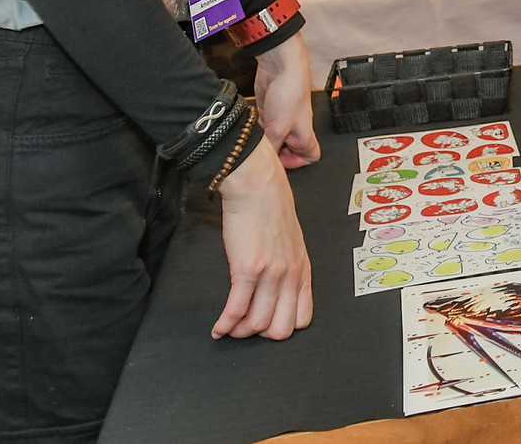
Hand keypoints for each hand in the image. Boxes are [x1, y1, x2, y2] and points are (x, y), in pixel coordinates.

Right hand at [212, 144, 312, 340]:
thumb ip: (288, 266)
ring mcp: (271, 274)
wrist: (256, 185)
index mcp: (303, 269)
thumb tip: (278, 289)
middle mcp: (291, 275)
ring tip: (229, 328)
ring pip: (258, 324)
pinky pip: (235, 310)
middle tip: (245, 328)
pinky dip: (224, 325)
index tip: (266, 326)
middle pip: (281, 329)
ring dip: (239, 332)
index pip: (302, 318)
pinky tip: (217, 328)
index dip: (282, 327)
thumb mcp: (291, 241)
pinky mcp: (247, 269)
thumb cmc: (271, 208)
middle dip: (261, 335)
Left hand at [254, 35, 319, 169]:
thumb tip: (263, 163)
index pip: (310, 157)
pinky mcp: (267, 114)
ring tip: (253, 144)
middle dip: (275, 155)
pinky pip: (262, 130)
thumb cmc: (290, 93)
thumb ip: (272, 148)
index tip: (281, 164)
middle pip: (287, 151)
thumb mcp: (278, 128)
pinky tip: (248, 132)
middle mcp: (294, 130)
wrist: (279, 68)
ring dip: (263, 143)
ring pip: (272, 141)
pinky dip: (255, 133)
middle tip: (263, 156)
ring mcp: (280, 122)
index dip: (298, 164)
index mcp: (304, 135)